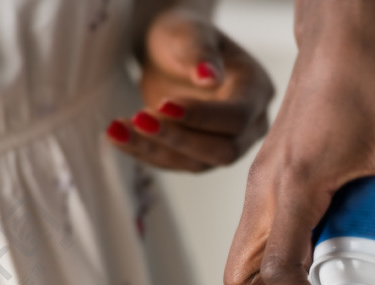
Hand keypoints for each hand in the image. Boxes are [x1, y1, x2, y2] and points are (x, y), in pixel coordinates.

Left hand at [107, 7, 272, 172]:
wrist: (172, 50)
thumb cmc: (185, 34)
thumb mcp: (190, 31)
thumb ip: (200, 51)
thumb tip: (210, 77)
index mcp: (256, 89)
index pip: (238, 117)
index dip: (203, 117)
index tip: (163, 104)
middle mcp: (250, 124)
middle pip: (224, 150)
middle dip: (180, 140)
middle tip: (140, 118)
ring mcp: (227, 144)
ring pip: (198, 164)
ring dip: (156, 150)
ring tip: (118, 128)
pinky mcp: (200, 155)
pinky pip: (175, 163)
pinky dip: (145, 152)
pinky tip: (118, 134)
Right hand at [222, 0, 374, 284]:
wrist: (341, 29)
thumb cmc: (367, 72)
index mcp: (293, 186)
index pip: (276, 271)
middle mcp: (265, 187)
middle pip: (241, 270)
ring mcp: (261, 179)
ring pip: (248, 250)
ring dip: (282, 271)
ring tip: (337, 267)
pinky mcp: (270, 171)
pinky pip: (263, 227)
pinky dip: (285, 245)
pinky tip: (333, 233)